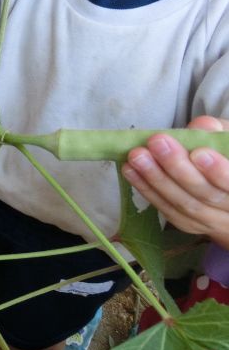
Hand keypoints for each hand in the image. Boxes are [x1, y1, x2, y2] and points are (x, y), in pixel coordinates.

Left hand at [122, 116, 228, 248]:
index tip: (199, 153)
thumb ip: (218, 133)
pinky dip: (147, 190)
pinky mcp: (190, 224)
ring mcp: (213, 222)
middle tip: (156, 143)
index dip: (219, 172)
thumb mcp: (228, 139)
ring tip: (136, 155)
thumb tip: (203, 125)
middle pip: (207, 195)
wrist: (224, 185)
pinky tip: (130, 170)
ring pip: (185, 205)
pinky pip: (168, 210)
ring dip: (157, 179)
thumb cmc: (226, 155)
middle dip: (178, 168)